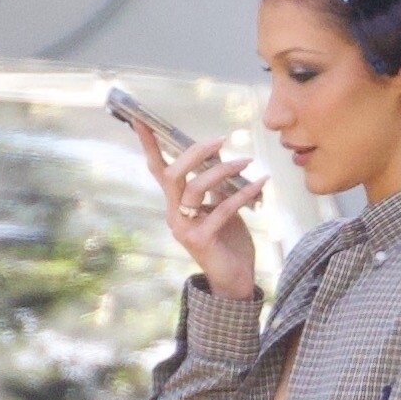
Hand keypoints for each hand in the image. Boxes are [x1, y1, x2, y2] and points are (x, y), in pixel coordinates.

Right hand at [134, 122, 269, 300]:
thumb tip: (218, 151)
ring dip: (223, 171)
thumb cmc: (228, 242)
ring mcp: (185, 229)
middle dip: (195, 154)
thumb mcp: (221, 206)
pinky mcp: (202, 240)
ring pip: (196, 189)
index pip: (158, 170)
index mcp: (175, 205)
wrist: (235, 280)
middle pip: (173, 175)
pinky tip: (260, 184)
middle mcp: (174, 216)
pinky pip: (222, 209)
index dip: (149, 145)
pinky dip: (242, 194)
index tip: (140, 119)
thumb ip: (216, 183)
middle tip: (220, 140)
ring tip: (246, 162)